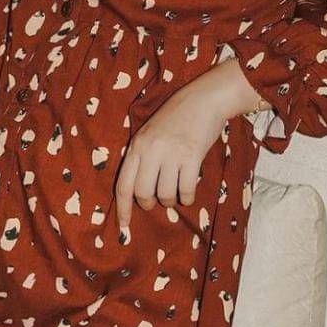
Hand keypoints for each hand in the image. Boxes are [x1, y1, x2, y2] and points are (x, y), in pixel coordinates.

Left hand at [114, 81, 228, 233]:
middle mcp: (151, 150)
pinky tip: (189, 192)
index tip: (123, 226)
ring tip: (176, 192)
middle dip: (150, 204)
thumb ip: (142, 157)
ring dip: (171, 200)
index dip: (123, 209)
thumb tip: (137, 192)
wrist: (203, 99)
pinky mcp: (192, 156)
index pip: (123, 185)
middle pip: (143, 194)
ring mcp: (172, 153)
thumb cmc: (176, 118)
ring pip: (166, 195)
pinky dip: (187, 197)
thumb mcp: (150, 133)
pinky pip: (186, 190)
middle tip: (158, 200)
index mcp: (137, 146)